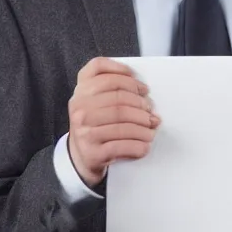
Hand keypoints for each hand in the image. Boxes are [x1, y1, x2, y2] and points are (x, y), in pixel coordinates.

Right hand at [68, 57, 160, 187]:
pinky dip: (138, 145)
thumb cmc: (95, 122)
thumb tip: (144, 92)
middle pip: (119, 100)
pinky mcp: (92, 152)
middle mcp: (79, 109)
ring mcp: (84, 131)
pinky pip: (122, 146)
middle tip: (150, 111)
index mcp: (81, 90)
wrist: (81, 155)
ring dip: (143, 127)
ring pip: (123, 124)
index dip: (128, 79)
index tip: (143, 88)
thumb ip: (112, 85)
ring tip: (151, 127)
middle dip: (140, 104)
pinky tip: (145, 144)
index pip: (106, 76)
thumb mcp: (95, 98)